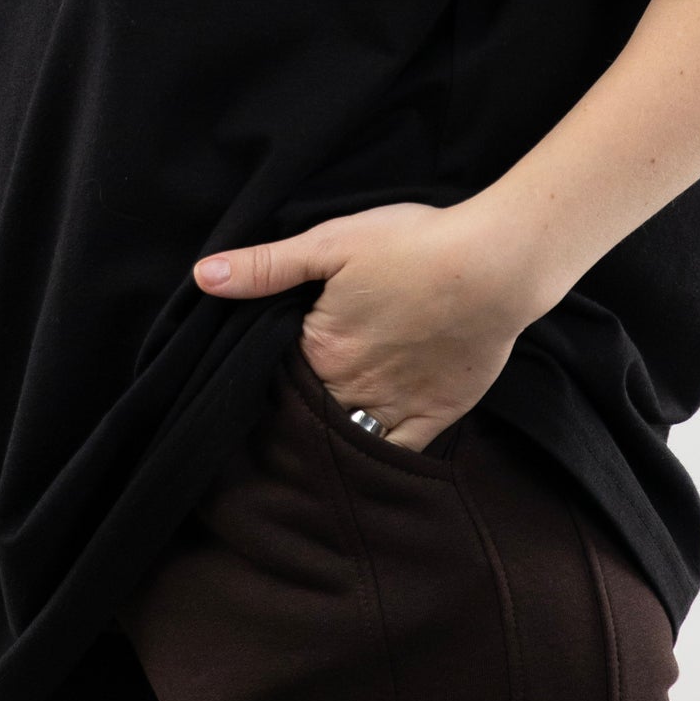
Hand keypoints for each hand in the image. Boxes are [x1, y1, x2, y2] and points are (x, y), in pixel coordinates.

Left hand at [193, 199, 548, 450]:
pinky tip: (362, 456)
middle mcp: (352, 388)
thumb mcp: (333, 241)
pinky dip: (375, 458)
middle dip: (294, 411)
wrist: (497, 264)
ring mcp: (396, 407)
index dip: (266, 374)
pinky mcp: (435, 415)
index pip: (275, 376)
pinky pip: (394, 453)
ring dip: (329, 438)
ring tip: (316, 433)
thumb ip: (267, 265)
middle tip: (281, 410)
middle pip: (308, 412)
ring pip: (346, 439)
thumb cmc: (414, 244)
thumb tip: (203, 277)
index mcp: (320, 350)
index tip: (262, 372)